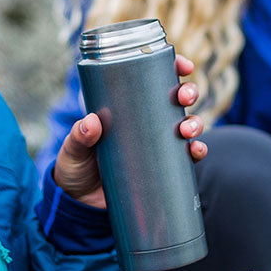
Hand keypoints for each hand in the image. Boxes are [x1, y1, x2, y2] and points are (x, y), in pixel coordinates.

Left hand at [54, 54, 204, 207]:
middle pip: (176, 99)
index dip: (173, 68)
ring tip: (186, 131)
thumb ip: (79, 136)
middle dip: (188, 92)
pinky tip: (196, 151)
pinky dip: (197, 152)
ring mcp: (157, 144)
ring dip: (195, 123)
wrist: (80, 204)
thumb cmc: (75, 167)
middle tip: (184, 97)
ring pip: (187, 124)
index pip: (154, 79)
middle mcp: (146, 121)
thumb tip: (92, 122)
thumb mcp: (73, 149)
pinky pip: (187, 157)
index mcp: (126, 105)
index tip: (184, 66)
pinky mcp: (163, 167)